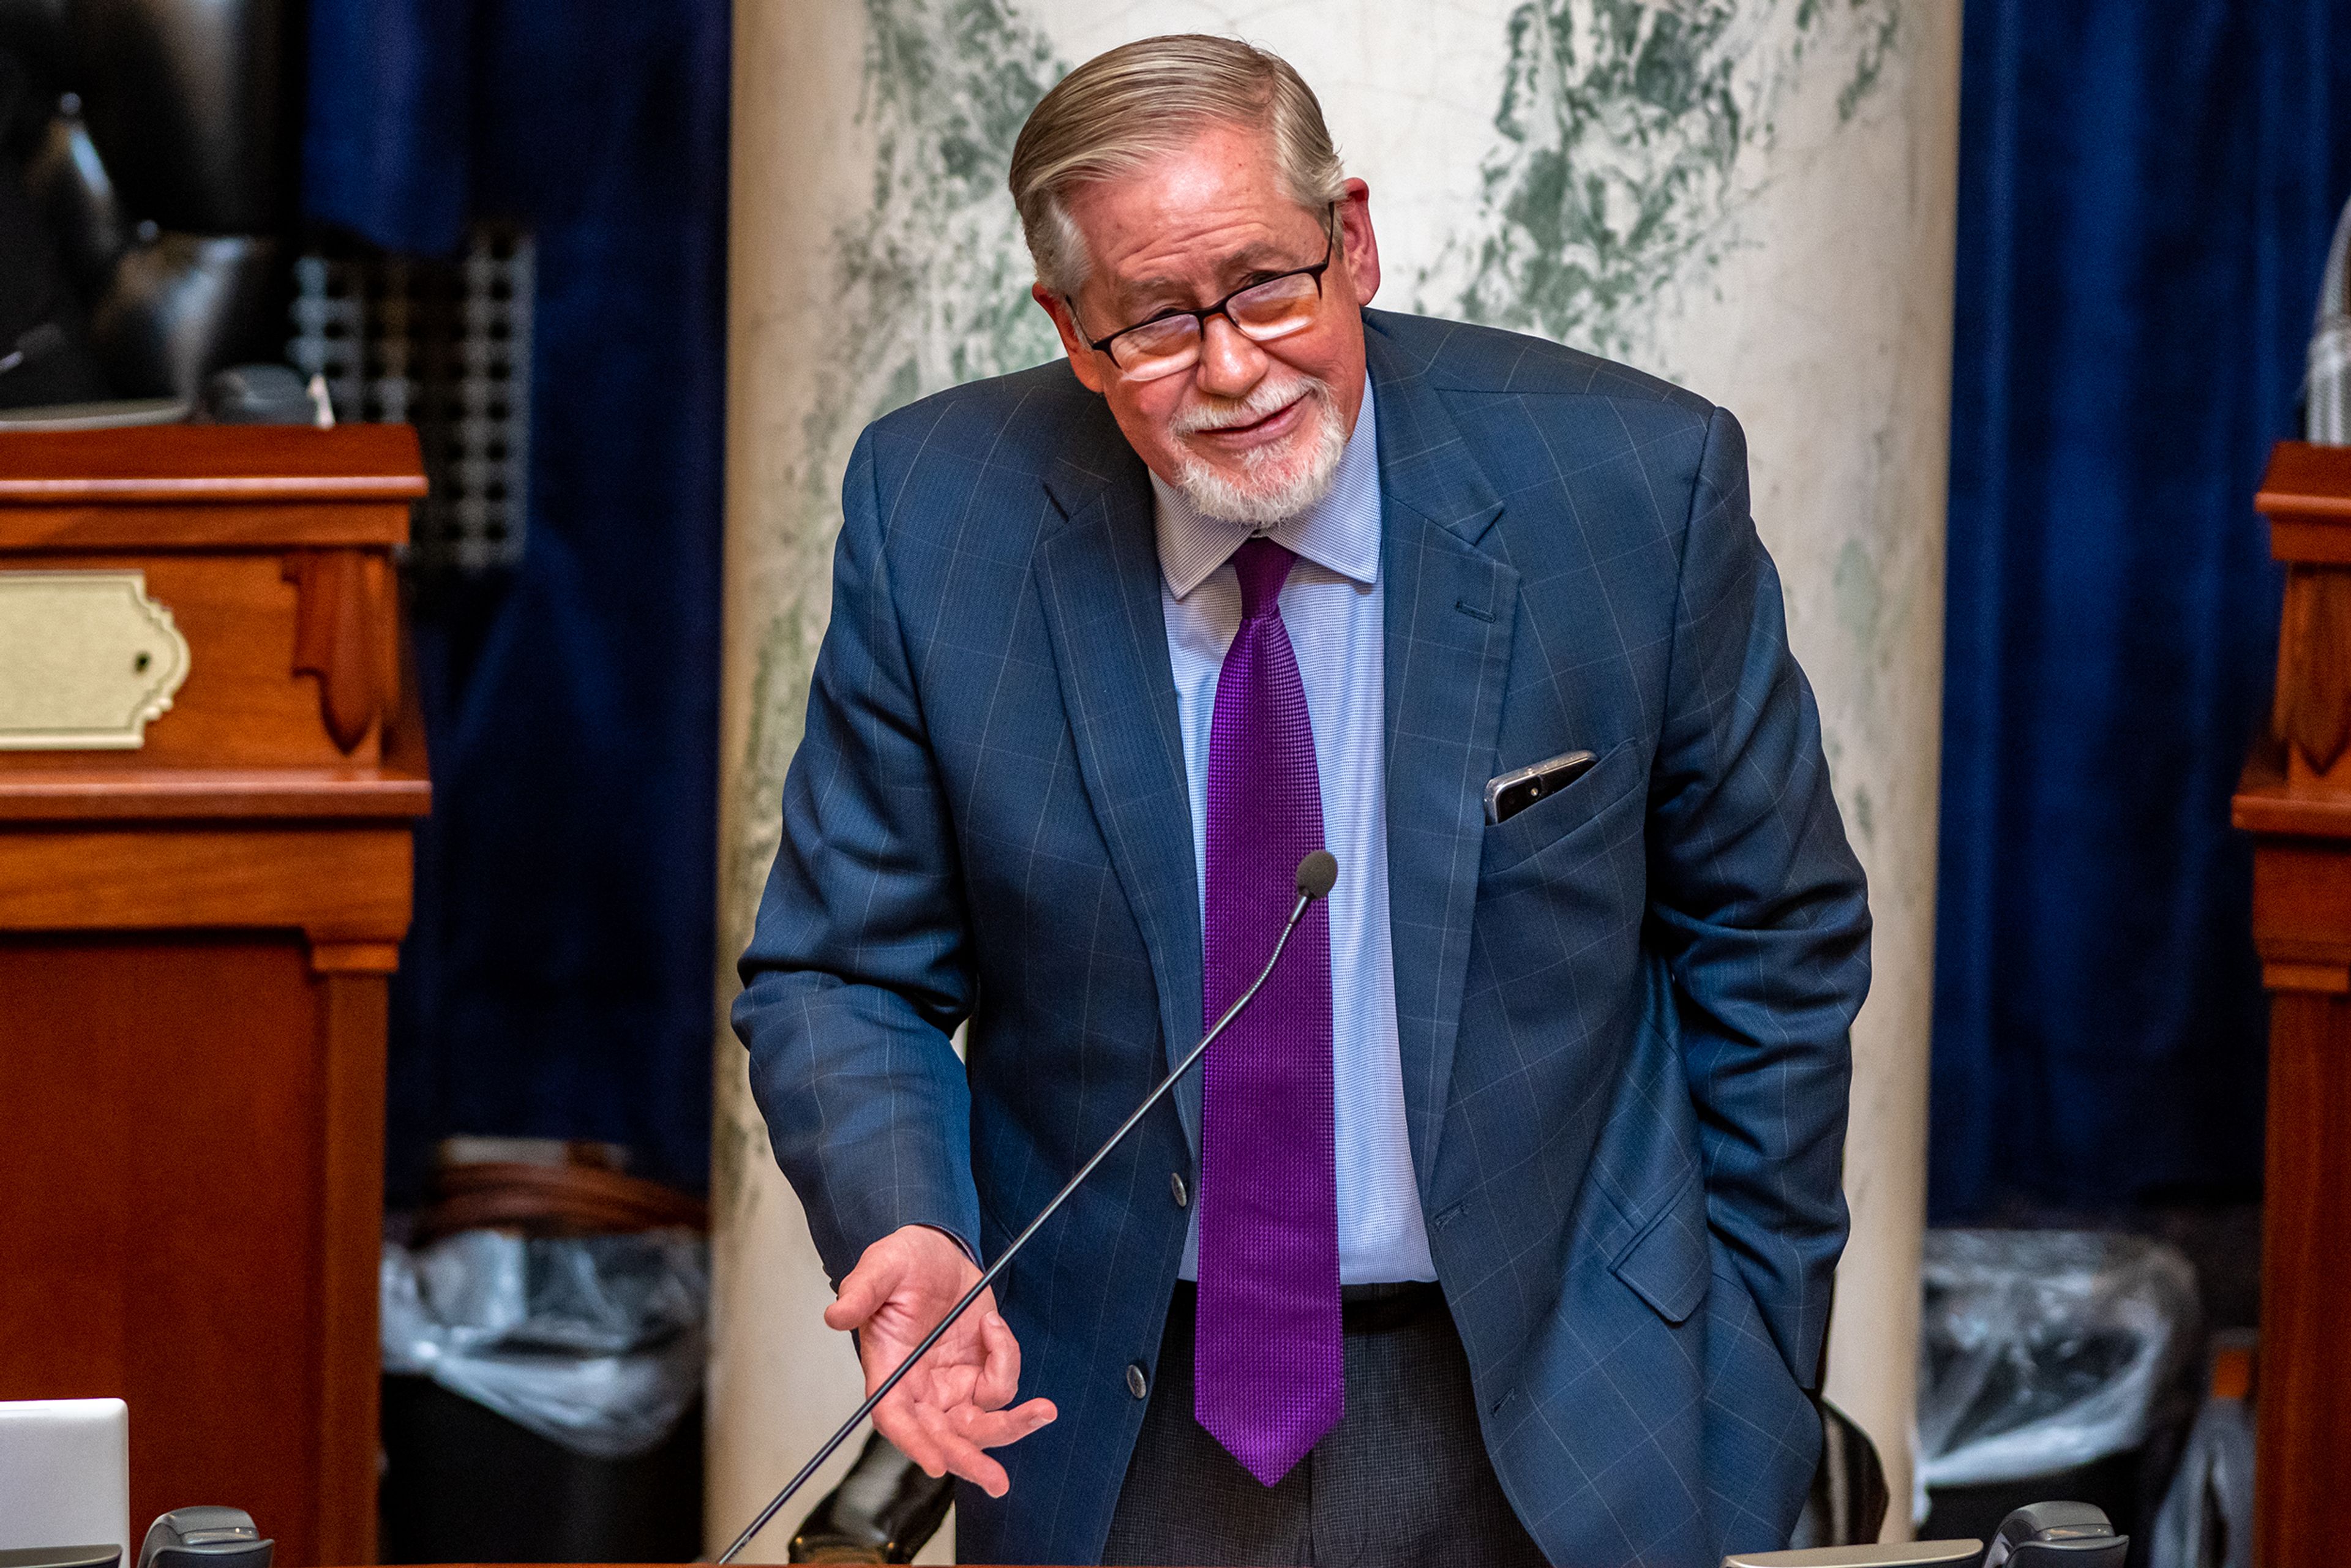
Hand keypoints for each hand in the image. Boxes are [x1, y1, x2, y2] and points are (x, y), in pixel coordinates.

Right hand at [825, 1224, 1057, 1496]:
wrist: (937, 1251)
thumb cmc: (902, 1263)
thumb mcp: (880, 1266)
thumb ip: (861, 1292)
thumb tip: (836, 1315)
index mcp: (889, 1372)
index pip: (896, 1420)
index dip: (914, 1444)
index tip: (936, 1464)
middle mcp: (920, 1390)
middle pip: (943, 1439)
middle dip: (970, 1461)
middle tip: (996, 1482)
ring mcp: (953, 1385)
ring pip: (981, 1425)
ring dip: (1012, 1426)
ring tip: (1044, 1412)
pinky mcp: (980, 1372)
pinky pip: (1001, 1385)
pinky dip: (1007, 1357)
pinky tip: (992, 1325)